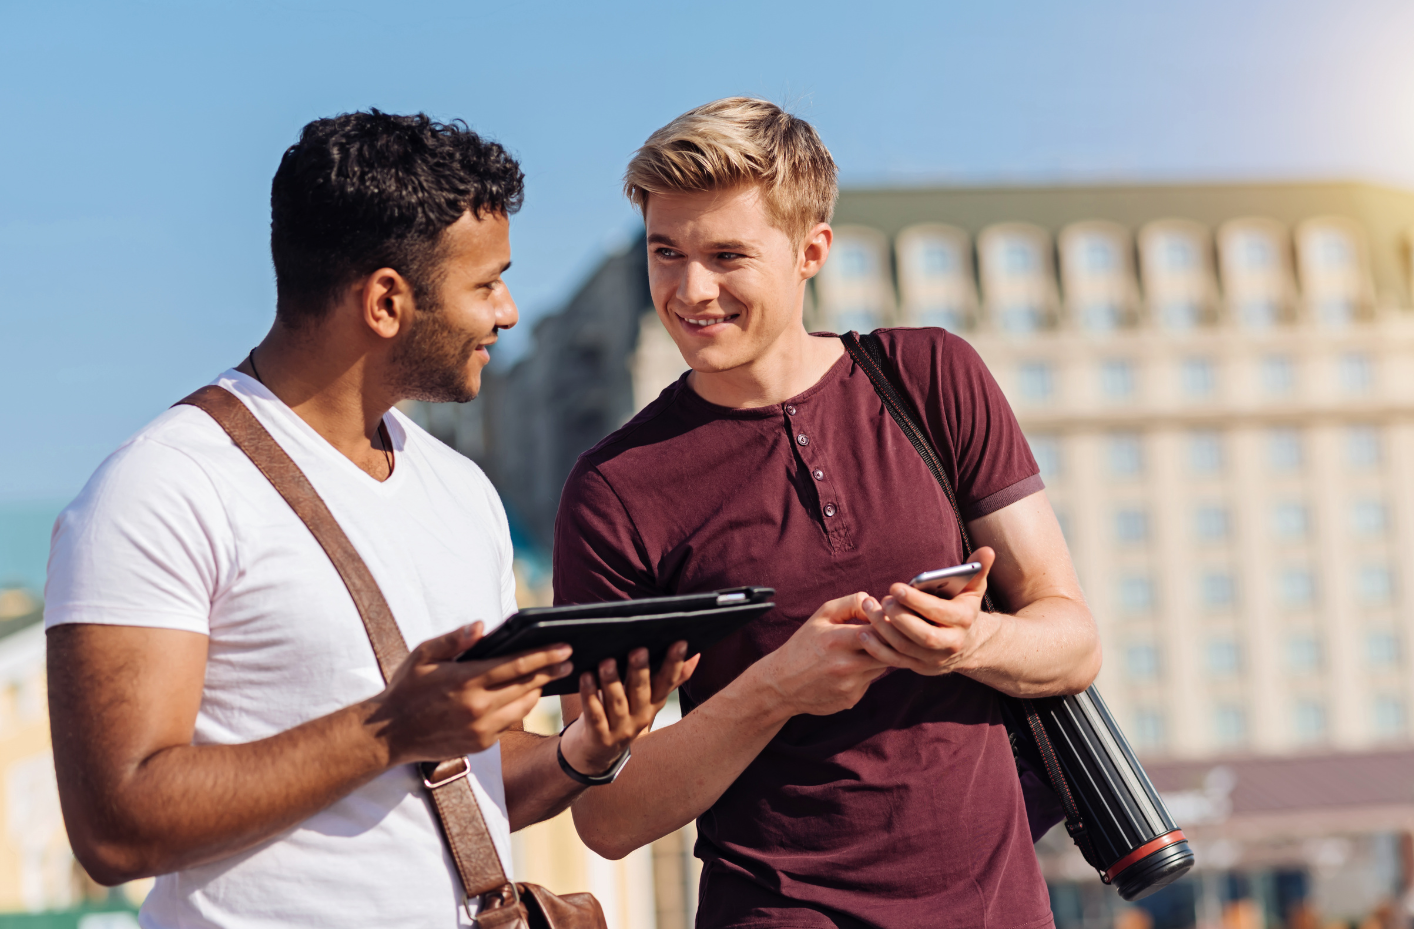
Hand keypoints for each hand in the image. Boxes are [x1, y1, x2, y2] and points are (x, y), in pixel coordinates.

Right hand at [368, 622, 572, 766]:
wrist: (388, 734)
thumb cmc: (407, 687)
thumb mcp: (424, 655)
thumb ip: (454, 639)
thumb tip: (482, 625)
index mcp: (466, 681)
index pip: (516, 665)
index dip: (544, 655)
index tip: (565, 647)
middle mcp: (478, 707)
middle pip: (527, 686)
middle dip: (550, 671)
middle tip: (569, 659)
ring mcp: (481, 729)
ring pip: (524, 707)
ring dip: (537, 690)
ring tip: (546, 676)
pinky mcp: (481, 744)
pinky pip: (509, 722)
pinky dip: (519, 708)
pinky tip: (523, 696)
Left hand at [560, 643, 698, 774]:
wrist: (599, 752)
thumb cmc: (625, 715)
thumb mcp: (651, 699)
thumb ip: (671, 678)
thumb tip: (696, 655)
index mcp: (654, 703)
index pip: (667, 681)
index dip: (675, 663)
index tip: (680, 643)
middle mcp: (640, 716)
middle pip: (641, 691)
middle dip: (640, 670)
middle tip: (638, 650)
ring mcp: (620, 728)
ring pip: (617, 702)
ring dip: (612, 681)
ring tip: (607, 662)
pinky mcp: (599, 735)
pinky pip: (594, 713)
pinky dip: (589, 695)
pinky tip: (585, 677)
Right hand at [754, 593, 888, 716]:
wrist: (782, 684)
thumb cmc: (804, 644)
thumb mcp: (821, 616)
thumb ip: (851, 604)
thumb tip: (878, 605)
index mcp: (836, 640)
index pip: (879, 630)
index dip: (886, 624)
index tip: (883, 620)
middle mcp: (845, 665)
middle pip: (887, 650)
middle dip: (887, 640)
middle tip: (881, 633)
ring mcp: (849, 685)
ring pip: (882, 666)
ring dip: (878, 656)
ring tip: (860, 650)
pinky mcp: (851, 699)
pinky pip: (869, 681)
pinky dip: (864, 673)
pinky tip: (847, 669)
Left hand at [857, 547, 998, 675]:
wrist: (968, 643)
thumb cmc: (963, 607)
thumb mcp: (974, 589)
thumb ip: (978, 569)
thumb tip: (987, 551)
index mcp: (964, 620)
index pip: (939, 613)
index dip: (917, 601)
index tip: (896, 587)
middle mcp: (951, 643)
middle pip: (923, 635)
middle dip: (899, 617)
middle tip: (882, 600)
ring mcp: (934, 659)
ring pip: (905, 647)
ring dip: (883, 629)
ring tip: (869, 608)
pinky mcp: (918, 667)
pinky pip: (894, 661)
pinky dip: (877, 649)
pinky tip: (864, 632)